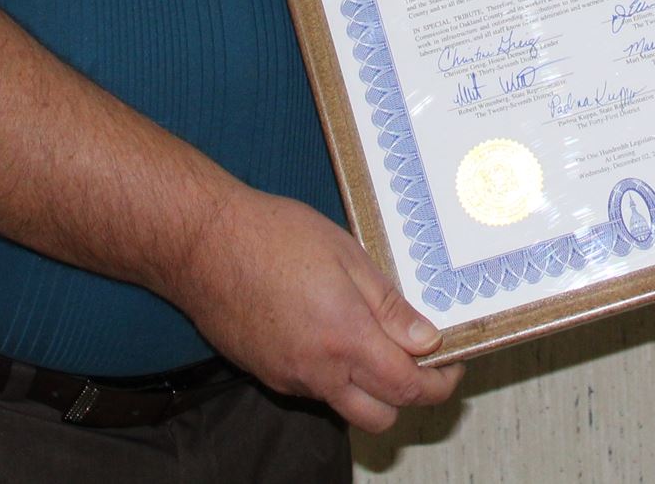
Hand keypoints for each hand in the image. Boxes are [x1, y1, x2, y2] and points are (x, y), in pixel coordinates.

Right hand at [163, 187, 459, 432]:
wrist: (202, 244)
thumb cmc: (272, 237)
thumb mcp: (347, 255)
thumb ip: (389, 306)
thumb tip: (426, 341)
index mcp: (346, 339)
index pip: (408, 388)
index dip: (439, 383)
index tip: (451, 366)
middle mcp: (318, 371)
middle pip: (381, 417)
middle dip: (409, 397)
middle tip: (421, 361)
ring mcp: (289, 377)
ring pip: (345, 407)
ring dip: (370, 390)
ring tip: (377, 342)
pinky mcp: (266, 373)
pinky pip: (314, 390)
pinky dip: (335, 376)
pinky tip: (333, 334)